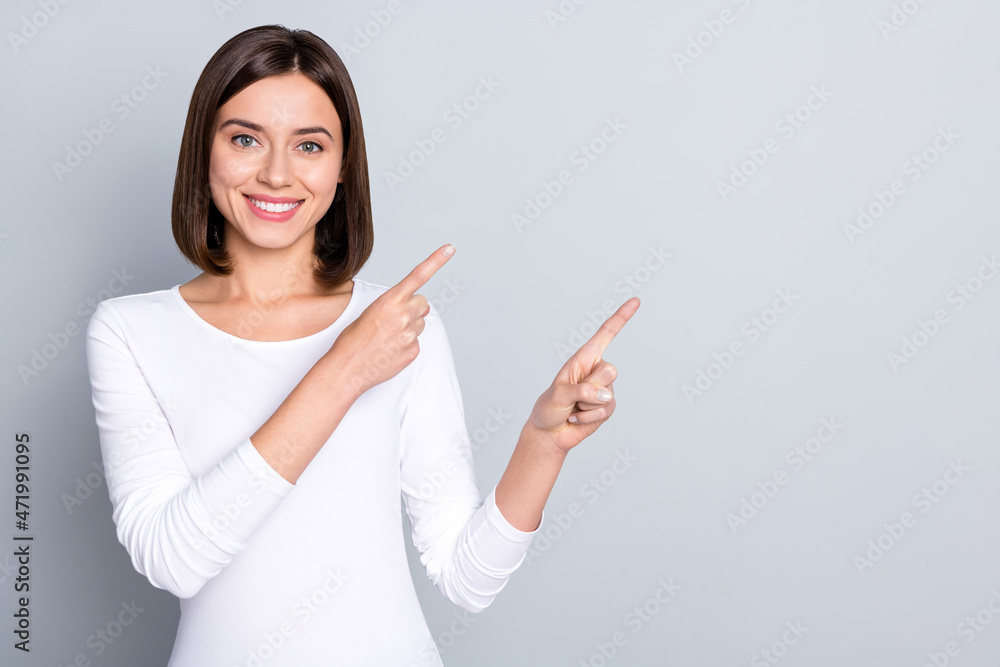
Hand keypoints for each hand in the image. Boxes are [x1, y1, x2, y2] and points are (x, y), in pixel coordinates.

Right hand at [329, 243, 454, 396]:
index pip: (418, 276)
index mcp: (390, 301)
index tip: (450, 249)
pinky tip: (389, 349)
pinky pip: (416, 342)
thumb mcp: (371, 313)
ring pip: (420, 324)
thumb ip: (398, 306)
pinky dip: (405, 344)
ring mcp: (410, 334)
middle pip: (422, 303)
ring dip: (409, 327)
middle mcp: (403, 315)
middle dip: (413, 308)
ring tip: (387, 337)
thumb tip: (424, 310)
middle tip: (394, 319)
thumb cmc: (353, 339)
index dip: (436, 261)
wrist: (347, 368)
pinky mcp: (413, 351)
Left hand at [525, 298, 639, 454]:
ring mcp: (604, 389)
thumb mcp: (558, 394)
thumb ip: (582, 391)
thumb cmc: (549, 408)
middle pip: (610, 371)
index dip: (621, 317)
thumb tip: (605, 396)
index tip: (635, 301)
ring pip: (607, 394)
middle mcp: (596, 371)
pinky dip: (588, 418)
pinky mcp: (607, 407)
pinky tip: (577, 417)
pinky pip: (606, 410)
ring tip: (573, 407)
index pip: (606, 334)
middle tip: (573, 396)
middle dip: (590, 387)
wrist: (549, 432)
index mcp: (583, 358)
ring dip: (586, 405)